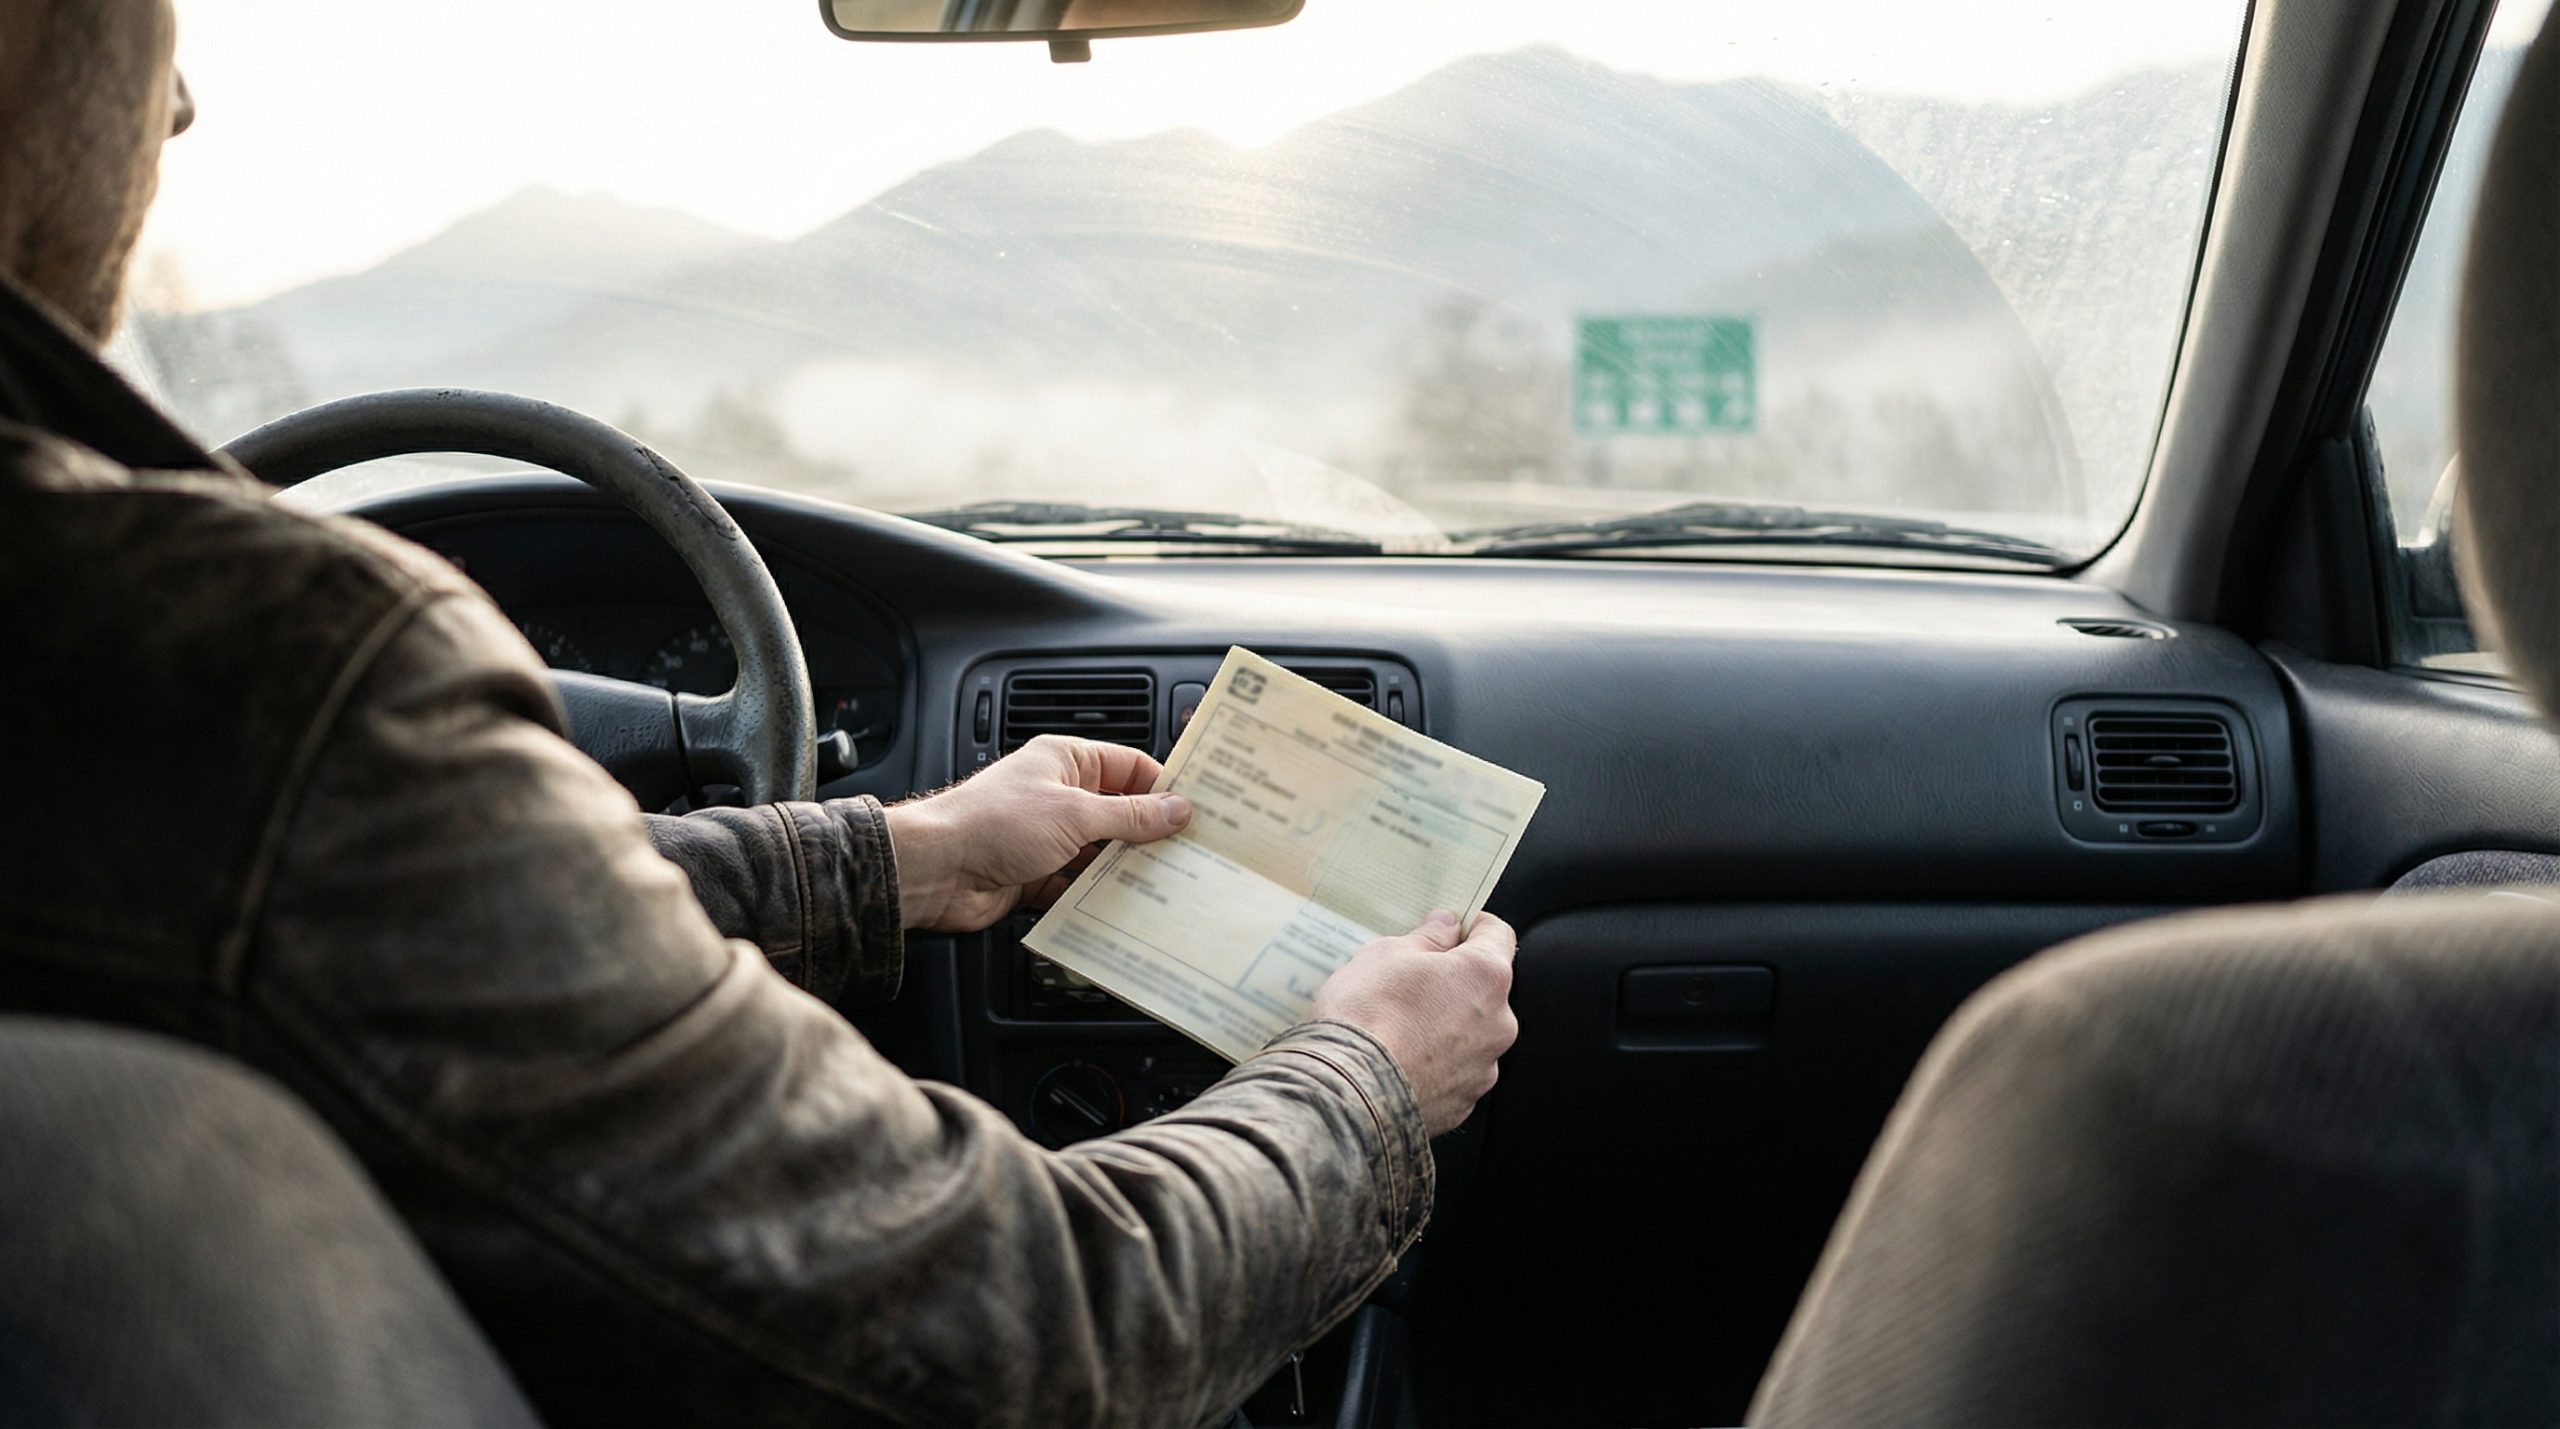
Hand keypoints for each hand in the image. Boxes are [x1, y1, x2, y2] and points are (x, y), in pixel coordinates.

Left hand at [884, 735, 1192, 933]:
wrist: (936, 871)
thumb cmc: (991, 823)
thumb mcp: (1074, 814)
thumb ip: (1130, 816)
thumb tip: (1176, 809)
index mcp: (1066, 762)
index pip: (1129, 767)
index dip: (1163, 787)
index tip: (1197, 810)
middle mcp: (1058, 796)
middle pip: (1119, 814)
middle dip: (1149, 835)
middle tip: (1190, 854)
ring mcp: (1046, 838)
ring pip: (1101, 854)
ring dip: (1124, 870)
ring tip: (1165, 886)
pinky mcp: (1036, 875)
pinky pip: (1078, 886)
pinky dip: (1097, 897)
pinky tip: (1124, 909)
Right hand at [1312, 911, 1518, 1136]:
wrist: (1347, 1093)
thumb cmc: (1367, 1017)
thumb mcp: (1387, 954)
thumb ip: (1427, 937)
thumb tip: (1446, 927)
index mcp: (1485, 977)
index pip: (1498, 934)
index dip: (1471, 925)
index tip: (1449, 929)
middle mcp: (1499, 1024)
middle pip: (1484, 988)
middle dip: (1454, 981)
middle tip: (1409, 982)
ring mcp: (1484, 1068)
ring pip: (1471, 1032)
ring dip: (1446, 1023)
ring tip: (1398, 1026)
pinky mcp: (1464, 1102)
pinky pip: (1455, 1070)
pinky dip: (1435, 1062)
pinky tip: (1400, 1058)